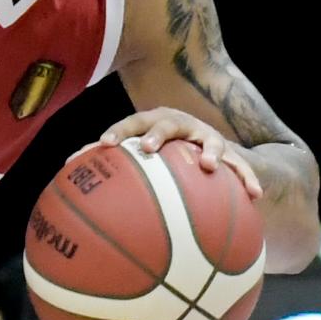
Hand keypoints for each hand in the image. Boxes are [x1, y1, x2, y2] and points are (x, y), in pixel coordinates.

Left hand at [87, 106, 261, 198]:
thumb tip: (65, 172)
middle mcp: (177, 125)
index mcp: (150, 124)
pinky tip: (256, 196)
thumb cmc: (155, 152)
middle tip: (147, 148)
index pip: (130, 123)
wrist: (197, 140)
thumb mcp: (134, 154)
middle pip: (166, 124)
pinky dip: (247, 179)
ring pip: (208, 140)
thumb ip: (107, 164)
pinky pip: (240, 167)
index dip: (117, 131)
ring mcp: (204, 136)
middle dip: (156, 135)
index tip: (104, 144)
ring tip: (207, 166)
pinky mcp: (227, 152)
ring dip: (208, 151)